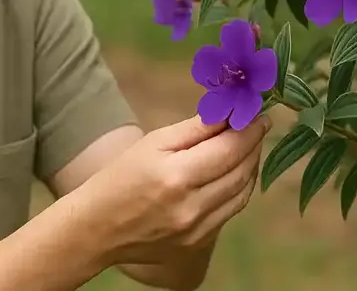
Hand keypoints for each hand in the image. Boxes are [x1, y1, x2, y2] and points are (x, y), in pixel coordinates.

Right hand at [78, 112, 270, 266]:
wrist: (97, 228)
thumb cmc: (120, 176)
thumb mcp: (153, 143)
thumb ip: (195, 128)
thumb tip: (229, 112)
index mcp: (176, 176)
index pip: (229, 149)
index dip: (249, 130)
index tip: (260, 114)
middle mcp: (192, 207)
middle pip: (240, 172)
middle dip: (253, 145)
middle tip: (258, 126)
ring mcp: (198, 230)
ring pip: (241, 194)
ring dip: (250, 167)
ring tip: (249, 146)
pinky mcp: (199, 243)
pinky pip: (230, 211)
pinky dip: (239, 189)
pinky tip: (235, 173)